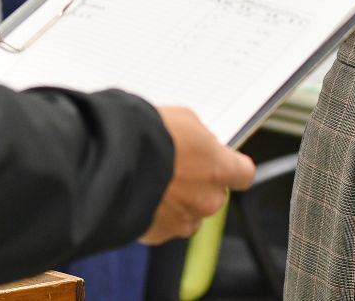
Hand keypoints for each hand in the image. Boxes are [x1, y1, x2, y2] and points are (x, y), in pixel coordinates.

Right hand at [142, 107, 254, 243]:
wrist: (110, 158)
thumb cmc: (147, 134)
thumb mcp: (183, 119)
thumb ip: (200, 138)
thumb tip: (199, 145)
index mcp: (219, 168)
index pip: (243, 173)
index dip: (231, 167)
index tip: (220, 161)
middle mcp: (207, 199)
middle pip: (214, 195)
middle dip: (199, 184)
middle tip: (176, 168)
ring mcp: (184, 220)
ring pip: (189, 213)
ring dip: (177, 201)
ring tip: (153, 181)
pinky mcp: (159, 234)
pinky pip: (163, 225)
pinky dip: (154, 213)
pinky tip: (139, 194)